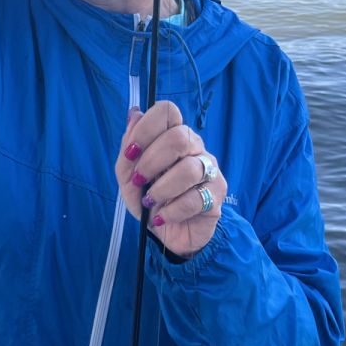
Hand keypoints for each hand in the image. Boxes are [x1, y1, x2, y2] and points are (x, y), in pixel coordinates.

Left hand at [117, 102, 226, 259]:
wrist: (167, 234)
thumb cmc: (150, 200)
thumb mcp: (129, 177)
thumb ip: (128, 149)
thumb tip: (133, 114)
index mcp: (173, 136)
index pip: (168, 111)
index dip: (146, 128)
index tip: (131, 153)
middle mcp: (195, 148)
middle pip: (179, 136)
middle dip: (151, 161)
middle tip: (139, 180)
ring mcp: (209, 170)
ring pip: (189, 169)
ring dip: (161, 189)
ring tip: (150, 202)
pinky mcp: (216, 196)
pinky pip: (194, 199)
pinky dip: (171, 211)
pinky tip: (163, 217)